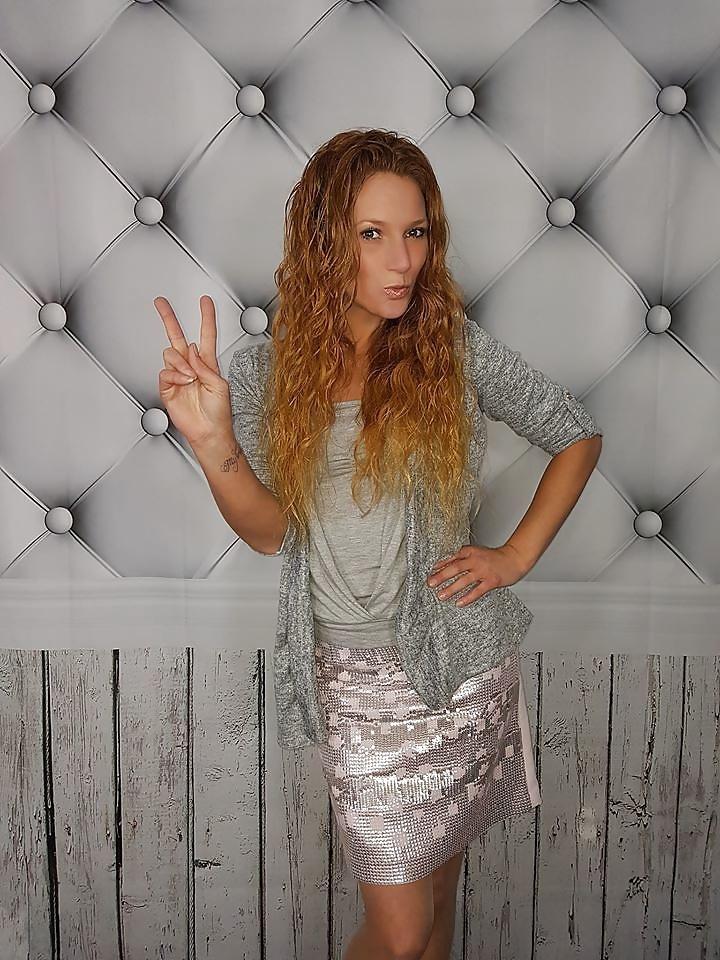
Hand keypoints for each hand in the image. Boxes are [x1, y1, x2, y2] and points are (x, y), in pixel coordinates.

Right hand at [154, 295, 232, 446]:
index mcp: (207, 363)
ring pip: (171, 354)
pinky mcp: (167, 387)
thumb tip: (193, 349)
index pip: (206, 335)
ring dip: (181, 364)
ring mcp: (178, 376)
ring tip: (190, 378)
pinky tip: (183, 383)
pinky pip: (165, 372)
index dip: (206, 317)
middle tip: (161, 303)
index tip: (205, 302)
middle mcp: (191, 367)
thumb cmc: (219, 413)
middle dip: (169, 318)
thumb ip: (206, 365)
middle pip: (178, 336)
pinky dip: (175, 376)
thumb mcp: (220, 385)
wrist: (209, 432)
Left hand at [425, 543, 529, 606]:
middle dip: (441, 576)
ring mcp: (484, 571)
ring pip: (464, 580)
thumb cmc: (495, 557)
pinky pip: (477, 591)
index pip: (452, 558)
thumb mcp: (477, 553)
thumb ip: (463, 559)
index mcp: (470, 551)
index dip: (440, 565)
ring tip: (441, 595)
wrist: (514, 558)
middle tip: (431, 583)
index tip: (430, 572)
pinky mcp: (491, 581)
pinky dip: (467, 597)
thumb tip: (444, 566)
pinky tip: (459, 602)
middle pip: (455, 568)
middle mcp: (476, 560)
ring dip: (451, 589)